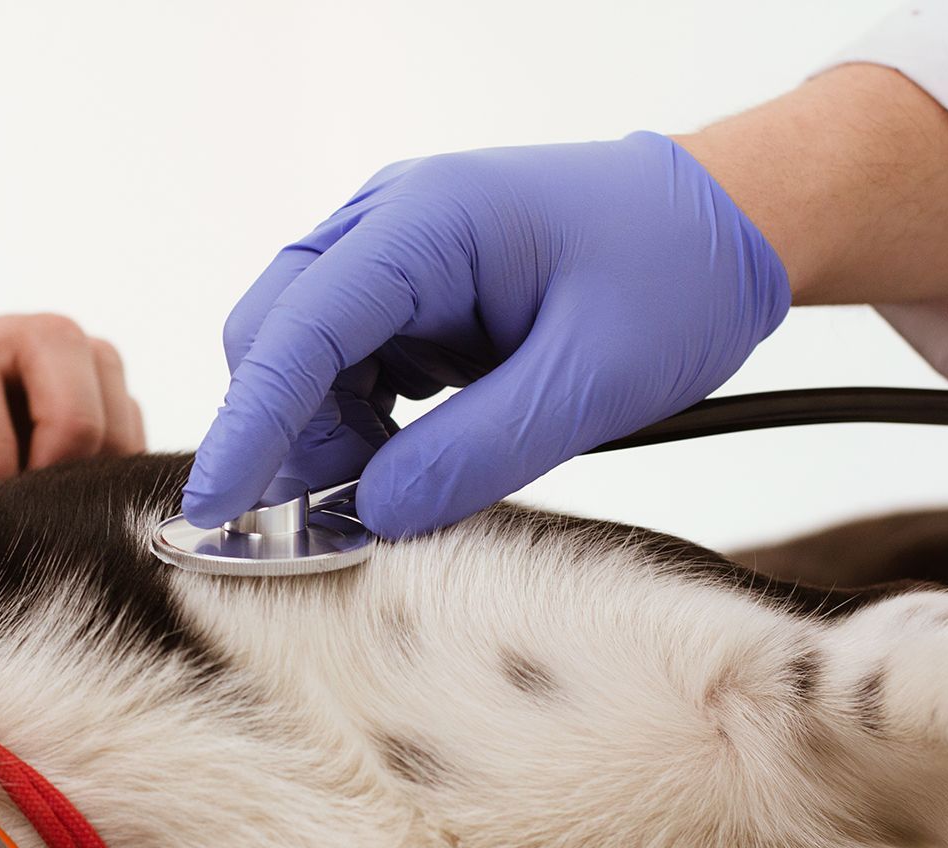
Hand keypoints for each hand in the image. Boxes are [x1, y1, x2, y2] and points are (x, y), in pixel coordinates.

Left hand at [0, 311, 143, 504]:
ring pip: (97, 360)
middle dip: (67, 423)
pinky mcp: (61, 394)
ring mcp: (21, 362)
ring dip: (103, 437)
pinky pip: (121, 403)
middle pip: (51, 337)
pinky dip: (118, 455)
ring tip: (68, 506)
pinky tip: (82, 505)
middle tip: (46, 500)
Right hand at [183, 132, 789, 537]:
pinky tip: (392, 469)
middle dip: (280, 435)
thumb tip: (370, 514)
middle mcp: (390, 225)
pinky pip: (347, 364)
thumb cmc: (679, 277)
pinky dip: (353, 427)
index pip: (300, 327)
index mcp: (428, 222)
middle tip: (315, 525)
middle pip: (276, 335)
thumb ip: (477, 453)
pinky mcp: (413, 294)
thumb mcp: (591, 381)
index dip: (249, 422)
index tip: (216, 507)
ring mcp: (397, 255)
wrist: (731, 225)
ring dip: (319, 437)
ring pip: (303, 356)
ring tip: (376, 501)